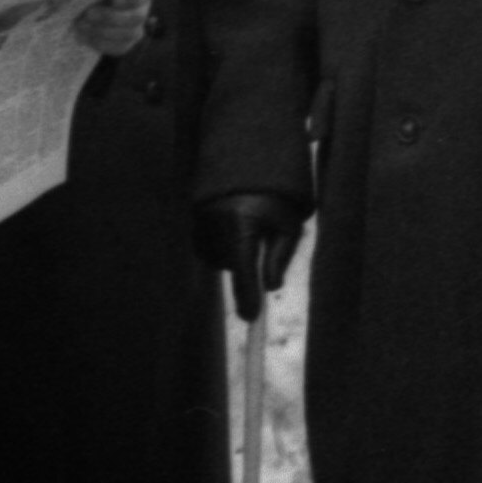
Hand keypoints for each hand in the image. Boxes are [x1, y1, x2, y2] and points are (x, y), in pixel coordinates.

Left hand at [71, 0, 157, 58]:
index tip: (114, 0)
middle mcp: (143, 3)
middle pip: (138, 16)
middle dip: (111, 18)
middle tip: (88, 14)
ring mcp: (136, 23)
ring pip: (131, 34)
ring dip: (104, 32)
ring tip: (80, 26)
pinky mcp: (126, 39)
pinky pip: (121, 48)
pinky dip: (101, 45)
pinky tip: (82, 37)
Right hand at [193, 192, 306, 323]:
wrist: (250, 166)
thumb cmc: (275, 200)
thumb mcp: (287, 226)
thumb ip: (279, 257)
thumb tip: (271, 288)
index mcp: (241, 220)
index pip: (242, 266)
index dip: (247, 295)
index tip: (251, 317)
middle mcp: (215, 221)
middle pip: (230, 265)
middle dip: (246, 270)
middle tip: (262, 249)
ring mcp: (200, 220)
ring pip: (219, 259)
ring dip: (234, 257)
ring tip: (249, 230)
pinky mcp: (194, 221)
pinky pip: (208, 250)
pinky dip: (222, 249)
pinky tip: (234, 229)